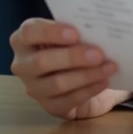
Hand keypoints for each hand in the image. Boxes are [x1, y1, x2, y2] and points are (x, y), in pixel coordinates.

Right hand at [9, 18, 132, 119]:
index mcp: (24, 39)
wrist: (81, 76)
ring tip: (109, 67)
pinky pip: (68, 100)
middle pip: (41, 62)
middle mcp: (23, 64)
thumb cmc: (75, 45)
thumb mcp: (73, 33)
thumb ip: (78, 29)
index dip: (50, 32)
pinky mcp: (49, 105)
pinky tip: (104, 81)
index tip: (75, 33)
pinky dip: (89, 89)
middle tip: (98, 53)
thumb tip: (99, 27)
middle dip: (72, 57)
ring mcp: (34, 87)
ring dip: (86, 75)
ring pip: (56, 83)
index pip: (28, 32)